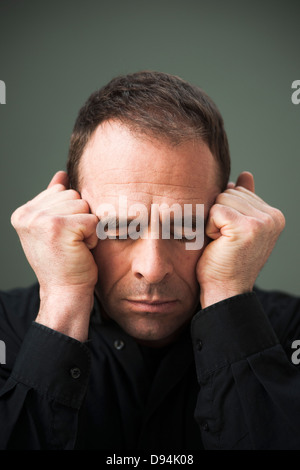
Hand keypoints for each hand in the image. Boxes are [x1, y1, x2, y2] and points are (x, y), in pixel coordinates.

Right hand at [11, 171, 98, 339]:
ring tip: (74, 247)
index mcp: (23, 213)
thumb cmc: (64, 263)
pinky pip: (92, 219)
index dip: (70, 215)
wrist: (65, 293)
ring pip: (83, 205)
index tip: (60, 239)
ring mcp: (41, 220)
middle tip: (69, 244)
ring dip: (86, 227)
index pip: (61, 192)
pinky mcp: (58, 226)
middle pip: (73, 195)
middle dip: (79, 219)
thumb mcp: (54, 228)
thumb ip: (54, 201)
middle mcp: (27, 215)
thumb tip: (62, 174)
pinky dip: (92, 236)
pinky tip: (80, 251)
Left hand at [196, 172, 285, 307]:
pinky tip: (218, 244)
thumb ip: (243, 200)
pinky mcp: (247, 227)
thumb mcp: (236, 226)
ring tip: (222, 243)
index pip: (238, 191)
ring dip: (213, 222)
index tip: (231, 237)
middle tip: (225, 241)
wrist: (223, 291)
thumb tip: (245, 174)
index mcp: (273, 215)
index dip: (224, 212)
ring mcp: (263, 222)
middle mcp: (273, 217)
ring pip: (222, 198)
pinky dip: (210, 227)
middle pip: (229, 192)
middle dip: (218, 215)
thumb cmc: (225, 261)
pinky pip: (216, 209)